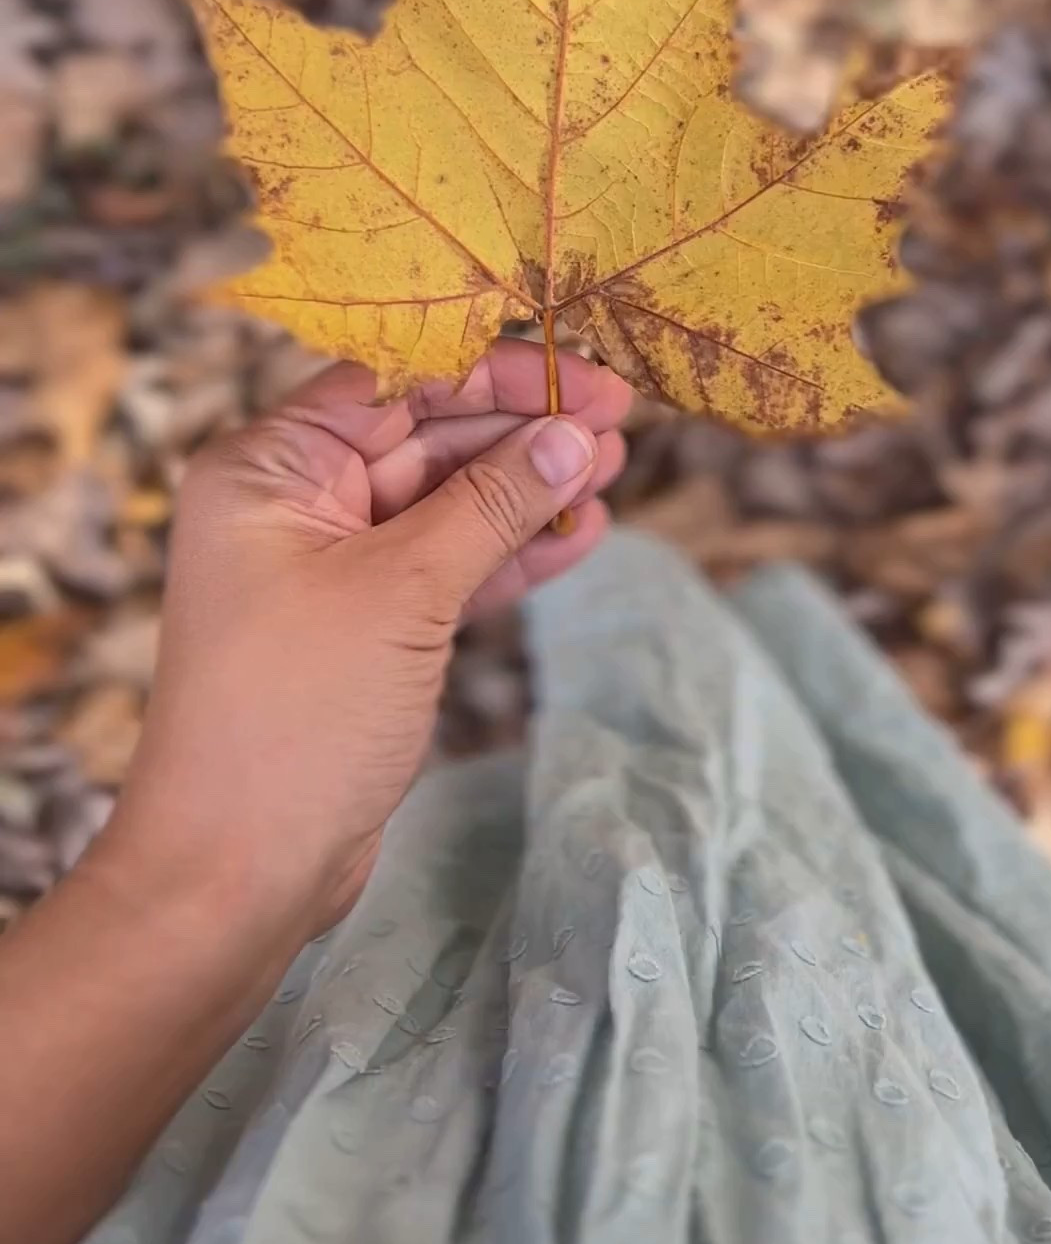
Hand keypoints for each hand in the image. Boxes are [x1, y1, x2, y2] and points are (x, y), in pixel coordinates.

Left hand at [101, 341, 630, 940]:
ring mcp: (330, 568)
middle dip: (521, 428)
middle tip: (620, 419)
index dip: (494, 371)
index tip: (584, 373)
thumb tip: (573, 434)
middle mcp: (292, 503)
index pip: (392, 382)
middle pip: (424, 434)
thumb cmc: (294, 715)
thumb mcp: (401, 591)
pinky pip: (446, 567)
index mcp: (267, 466)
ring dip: (527, 487)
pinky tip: (579, 531)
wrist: (238, 872)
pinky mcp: (366, 628)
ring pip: (444, 502)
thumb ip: (491, 504)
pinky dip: (509, 553)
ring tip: (614, 467)